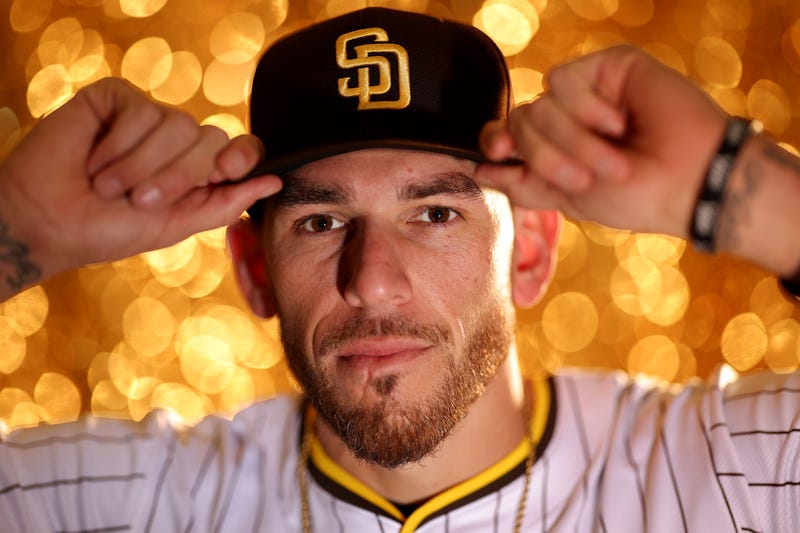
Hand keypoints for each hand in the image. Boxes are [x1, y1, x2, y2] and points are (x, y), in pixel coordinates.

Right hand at [0, 77, 280, 298]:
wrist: (49, 222)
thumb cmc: (110, 229)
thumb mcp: (177, 224)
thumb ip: (226, 203)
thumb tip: (277, 181)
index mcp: (198, 171)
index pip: (240, 150)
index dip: (241, 156)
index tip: (226, 170)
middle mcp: (179, 142)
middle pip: (211, 139)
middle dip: (177, 176)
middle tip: (138, 200)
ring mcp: (149, 118)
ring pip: (178, 124)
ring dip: (141, 165)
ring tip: (108, 185)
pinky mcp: (118, 99)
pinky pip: (142, 110)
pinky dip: (118, 144)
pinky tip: (94, 158)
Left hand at [476, 45, 727, 237]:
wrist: (692, 181)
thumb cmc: (637, 197)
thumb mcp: (570, 199)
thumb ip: (524, 183)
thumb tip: (480, 170)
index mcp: (556, 150)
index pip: (508, 136)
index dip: (494, 140)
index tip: (496, 152)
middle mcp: (567, 119)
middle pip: (520, 122)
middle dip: (546, 155)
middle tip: (583, 180)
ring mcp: (587, 93)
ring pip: (540, 104)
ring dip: (573, 139)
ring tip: (614, 160)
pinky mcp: (607, 67)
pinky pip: (563, 81)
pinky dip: (586, 108)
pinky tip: (617, 122)